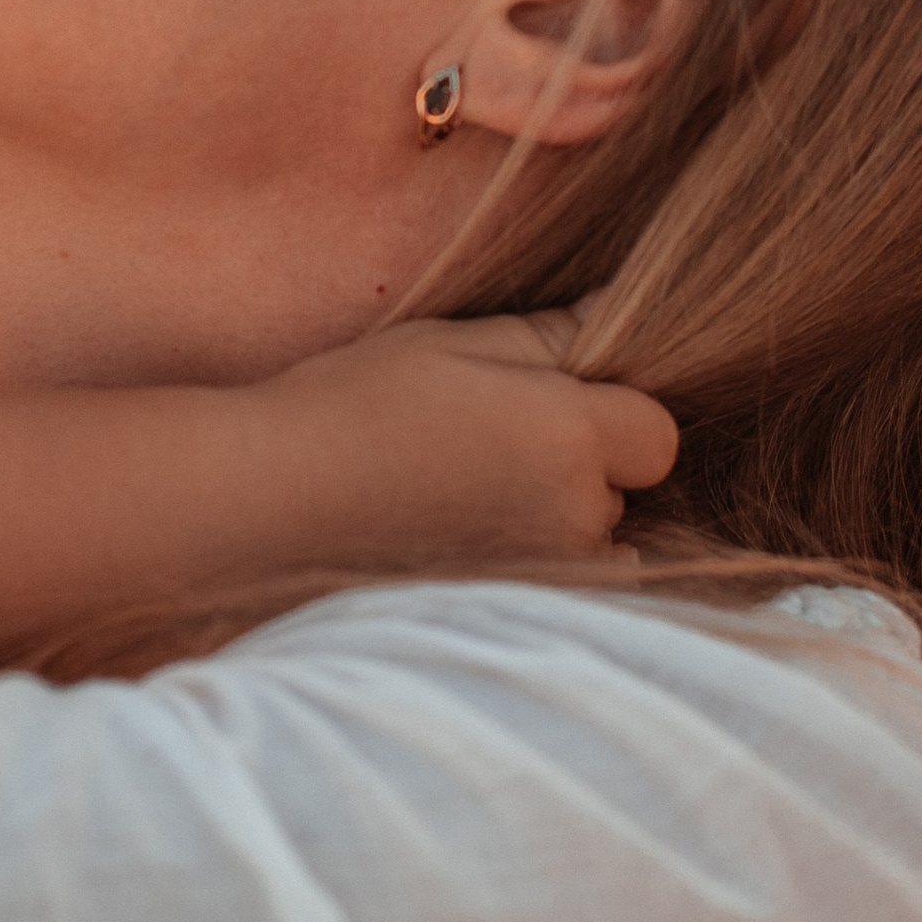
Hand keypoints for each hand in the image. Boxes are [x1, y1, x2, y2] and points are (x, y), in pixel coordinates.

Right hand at [252, 313, 677, 569]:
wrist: (268, 501)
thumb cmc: (354, 406)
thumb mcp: (451, 344)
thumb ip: (550, 336)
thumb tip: (620, 309)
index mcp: (569, 439)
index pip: (654, 431)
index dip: (611, 411)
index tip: (548, 401)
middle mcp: (576, 519)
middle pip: (622, 488)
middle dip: (579, 463)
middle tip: (487, 439)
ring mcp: (545, 577)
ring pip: (589, 539)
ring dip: (554, 516)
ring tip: (464, 490)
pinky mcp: (509, 613)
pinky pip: (558, 586)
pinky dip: (533, 563)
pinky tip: (466, 538)